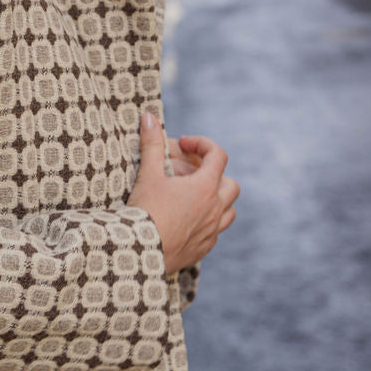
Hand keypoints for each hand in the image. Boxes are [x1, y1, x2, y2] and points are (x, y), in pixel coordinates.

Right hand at [127, 113, 238, 274]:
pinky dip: (208, 221)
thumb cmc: (145, 211)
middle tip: (189, 174)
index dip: (202, 145)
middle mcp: (215, 209)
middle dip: (213, 174)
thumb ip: (151, 143)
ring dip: (217, 200)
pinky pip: (216, 232)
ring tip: (193, 197)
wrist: (140, 253)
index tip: (183, 145)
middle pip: (231, 185)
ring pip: (229, 211)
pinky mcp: (204, 248)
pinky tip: (187, 220)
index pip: (218, 156)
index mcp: (205, 187)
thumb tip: (149, 116)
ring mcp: (212, 231)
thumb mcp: (148, 174)